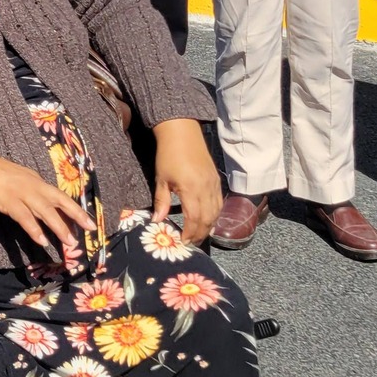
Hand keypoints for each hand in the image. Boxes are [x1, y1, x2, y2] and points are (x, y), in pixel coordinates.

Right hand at [0, 142, 93, 256]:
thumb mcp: (16, 178)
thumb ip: (28, 189)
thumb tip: (39, 205)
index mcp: (35, 180)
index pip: (59, 196)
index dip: (74, 209)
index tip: (87, 220)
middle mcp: (32, 185)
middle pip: (59, 201)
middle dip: (77, 215)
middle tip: (90, 229)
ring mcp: (21, 193)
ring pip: (45, 211)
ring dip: (59, 227)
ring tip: (70, 242)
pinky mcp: (8, 201)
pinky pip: (25, 218)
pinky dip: (34, 230)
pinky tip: (42, 241)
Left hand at [151, 118, 222, 242]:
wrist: (183, 133)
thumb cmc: (168, 155)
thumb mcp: (161, 179)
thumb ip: (161, 201)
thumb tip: (157, 221)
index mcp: (191, 189)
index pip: (194, 218)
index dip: (190, 233)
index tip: (183, 242)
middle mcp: (206, 189)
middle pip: (208, 219)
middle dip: (200, 234)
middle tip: (192, 243)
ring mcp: (214, 184)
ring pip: (216, 212)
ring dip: (209, 226)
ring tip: (200, 236)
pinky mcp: (217, 180)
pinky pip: (219, 203)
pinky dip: (215, 215)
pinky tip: (208, 221)